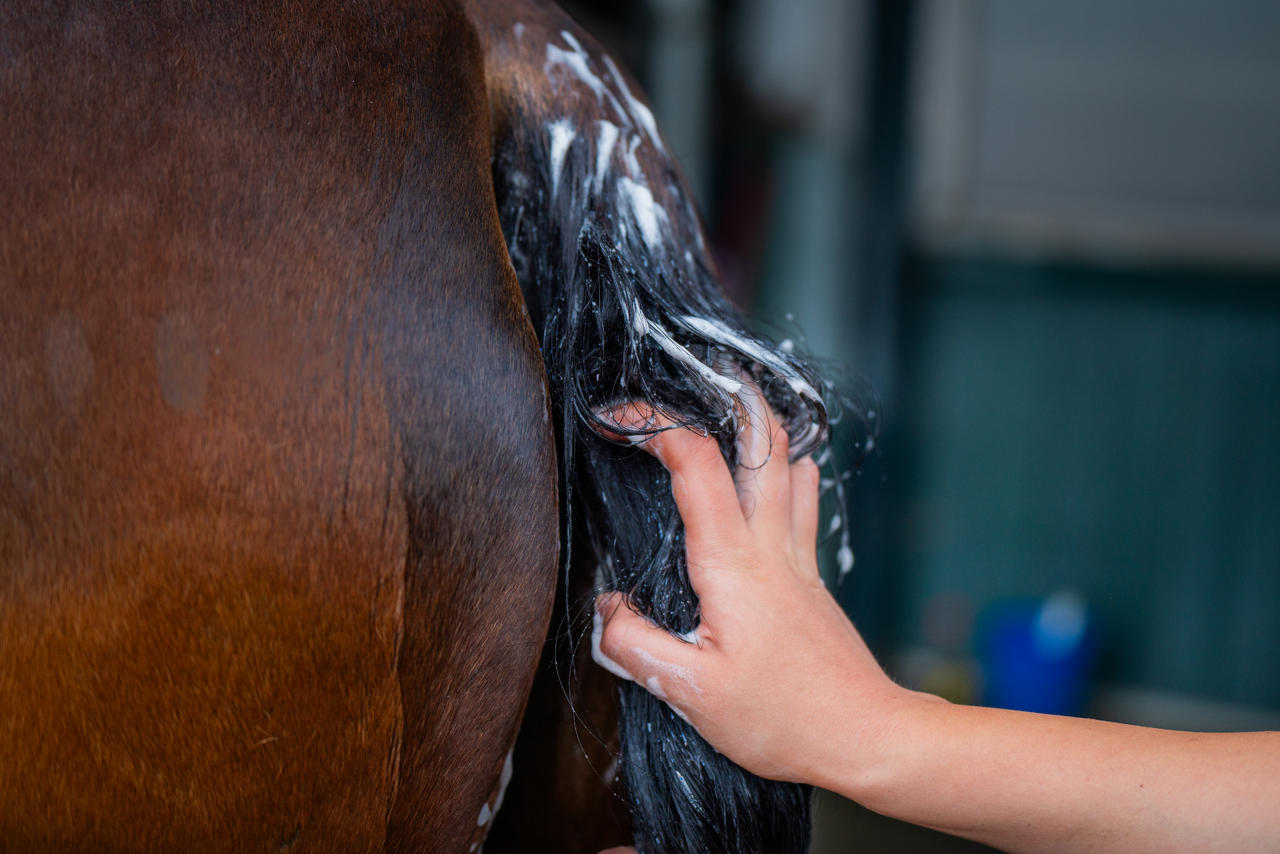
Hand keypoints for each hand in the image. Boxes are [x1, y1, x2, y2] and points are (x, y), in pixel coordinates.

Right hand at [592, 392, 911, 786]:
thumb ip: (636, 643)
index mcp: (731, 562)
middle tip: (692, 374)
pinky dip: (788, 469)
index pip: (695, 463)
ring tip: (728, 407)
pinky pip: (802, 501)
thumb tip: (605, 607)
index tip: (613, 421)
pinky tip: (778, 472)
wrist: (866, 736)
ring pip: (788, 463)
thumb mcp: (691, 694)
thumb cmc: (782, 719)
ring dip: (760, 425)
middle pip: (761, 441)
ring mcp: (797, 557)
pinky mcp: (811, 577)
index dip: (652, 427)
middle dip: (727, 394)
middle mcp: (769, 546)